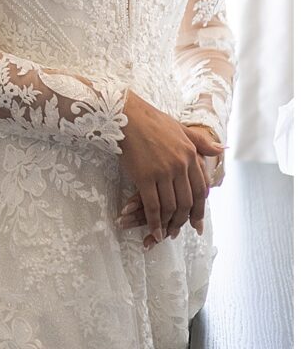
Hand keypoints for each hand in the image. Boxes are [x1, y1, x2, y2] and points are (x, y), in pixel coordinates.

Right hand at [117, 93, 222, 247]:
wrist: (127, 116)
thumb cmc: (153, 121)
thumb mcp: (182, 129)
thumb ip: (202, 142)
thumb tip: (221, 150)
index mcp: (190, 154)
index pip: (200, 190)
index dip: (199, 210)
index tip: (196, 223)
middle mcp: (179, 165)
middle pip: (186, 202)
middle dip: (183, 220)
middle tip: (178, 231)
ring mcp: (163, 172)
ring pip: (170, 207)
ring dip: (168, 224)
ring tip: (165, 232)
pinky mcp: (145, 177)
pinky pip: (153, 206)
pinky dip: (154, 222)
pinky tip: (154, 230)